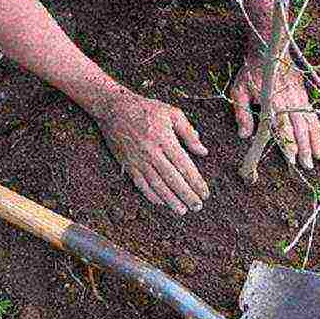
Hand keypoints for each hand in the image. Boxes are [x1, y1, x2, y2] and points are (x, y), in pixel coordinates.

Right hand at [93, 86, 209, 215]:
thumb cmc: (147, 109)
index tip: (205, 193)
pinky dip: (151, 195)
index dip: (196, 182)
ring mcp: (138, 160)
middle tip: (198, 206)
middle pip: (172, 179)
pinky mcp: (128, 164)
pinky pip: (140, 184)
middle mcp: (151, 152)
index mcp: (165, 139)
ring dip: (171, 200)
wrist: (114, 108)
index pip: (184, 166)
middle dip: (186, 195)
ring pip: (157, 185)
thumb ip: (189, 133)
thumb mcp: (172, 113)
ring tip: (182, 210)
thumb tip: (203, 151)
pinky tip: (162, 203)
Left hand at [229, 60, 319, 168]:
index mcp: (273, 100)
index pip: (283, 125)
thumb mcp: (239, 91)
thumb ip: (242, 114)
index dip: (288, 142)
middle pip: (300, 127)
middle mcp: (289, 99)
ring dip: (315, 140)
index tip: (292, 158)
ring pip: (310, 121)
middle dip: (305, 148)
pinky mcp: (303, 93)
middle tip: (308, 165)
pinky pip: (312, 114)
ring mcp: (299, 96)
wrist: (269, 49)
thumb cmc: (251, 72)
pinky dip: (318, 128)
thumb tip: (244, 136)